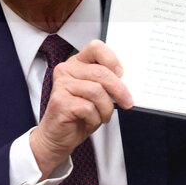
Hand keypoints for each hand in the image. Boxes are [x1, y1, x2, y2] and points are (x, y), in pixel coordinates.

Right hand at [30, 39, 132, 178]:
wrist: (58, 137)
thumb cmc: (79, 115)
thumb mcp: (97, 95)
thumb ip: (106, 83)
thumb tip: (126, 81)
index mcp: (77, 63)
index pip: (96, 47)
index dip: (112, 60)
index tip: (122, 75)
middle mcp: (66, 70)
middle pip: (101, 73)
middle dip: (119, 90)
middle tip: (127, 102)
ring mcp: (61, 85)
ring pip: (97, 91)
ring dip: (106, 108)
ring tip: (103, 116)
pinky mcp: (60, 101)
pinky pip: (88, 107)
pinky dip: (95, 118)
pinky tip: (89, 121)